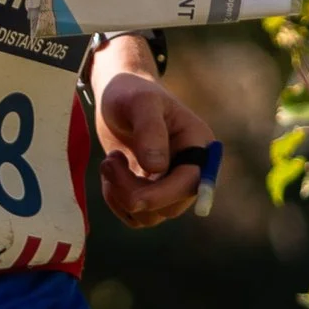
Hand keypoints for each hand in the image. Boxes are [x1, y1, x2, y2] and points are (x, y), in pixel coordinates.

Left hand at [93, 60, 217, 227]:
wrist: (118, 95)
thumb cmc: (132, 93)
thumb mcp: (141, 102)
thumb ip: (150, 129)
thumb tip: (156, 168)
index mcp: (199, 147)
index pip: (192, 184)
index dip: (164, 196)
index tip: (134, 196)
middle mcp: (190, 169)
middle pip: (170, 207)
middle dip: (135, 193)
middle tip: (111, 161)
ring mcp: (169, 184)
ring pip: (150, 216)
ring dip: (122, 195)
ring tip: (111, 162)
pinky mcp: (149, 192)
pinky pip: (135, 215)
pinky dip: (116, 202)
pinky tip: (110, 174)